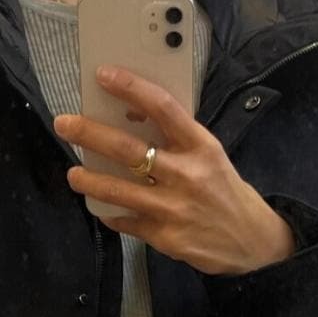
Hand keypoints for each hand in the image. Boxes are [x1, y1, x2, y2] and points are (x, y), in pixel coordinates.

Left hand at [54, 64, 296, 275]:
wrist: (252, 241)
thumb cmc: (224, 191)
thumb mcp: (210, 156)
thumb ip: (176, 140)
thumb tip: (129, 118)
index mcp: (201, 146)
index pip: (163, 107)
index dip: (131, 87)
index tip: (104, 75)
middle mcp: (187, 175)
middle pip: (129, 150)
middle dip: (90, 134)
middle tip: (65, 124)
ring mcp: (174, 208)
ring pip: (119, 190)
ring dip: (90, 180)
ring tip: (74, 174)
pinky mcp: (166, 237)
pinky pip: (127, 222)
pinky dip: (111, 212)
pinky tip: (102, 206)